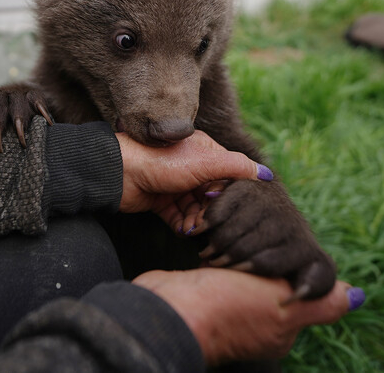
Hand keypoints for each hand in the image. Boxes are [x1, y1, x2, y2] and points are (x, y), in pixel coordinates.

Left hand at [116, 130, 270, 232]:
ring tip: (194, 229)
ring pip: (195, 209)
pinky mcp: (159, 200)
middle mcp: (190, 168)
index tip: (229, 208)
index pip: (228, 177)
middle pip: (211, 196)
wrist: (117, 171)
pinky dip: (182, 225)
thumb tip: (266, 174)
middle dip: (212, 213)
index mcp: (204, 152)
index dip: (229, 195)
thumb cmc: (161, 160)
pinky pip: (178, 217)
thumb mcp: (205, 161)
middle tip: (208, 223)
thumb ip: (236, 166)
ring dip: (197, 222)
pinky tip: (184, 231)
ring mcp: (174, 184)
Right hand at [133, 268, 363, 364]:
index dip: (287, 263)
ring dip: (233, 248)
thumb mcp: (284, 308)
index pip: (300, 282)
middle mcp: (258, 316)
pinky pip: (220, 255)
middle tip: (242, 254)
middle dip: (257, 253)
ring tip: (219, 251)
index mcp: (282, 326)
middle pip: (271, 266)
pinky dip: (215, 245)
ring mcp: (229, 300)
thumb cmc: (228, 309)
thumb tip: (358, 297)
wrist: (169, 308)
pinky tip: (208, 243)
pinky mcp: (205, 284)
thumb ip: (321, 302)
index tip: (271, 258)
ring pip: (244, 256)